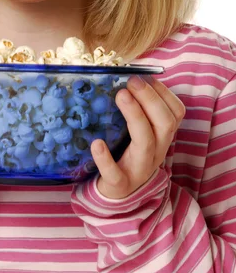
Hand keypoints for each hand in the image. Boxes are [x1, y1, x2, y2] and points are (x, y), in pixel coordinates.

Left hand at [91, 75, 184, 198]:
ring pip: (146, 144)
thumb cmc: (126, 154)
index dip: (163, 93)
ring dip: (135, 117)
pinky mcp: (119, 185)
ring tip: (121, 95)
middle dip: (150, 99)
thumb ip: (136, 109)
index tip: (144, 77)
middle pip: (165, 125)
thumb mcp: (137, 132)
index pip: (175, 113)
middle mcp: (156, 152)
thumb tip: (121, 75)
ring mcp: (139, 169)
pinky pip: (115, 173)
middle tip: (131, 81)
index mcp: (161, 137)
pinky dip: (106, 159)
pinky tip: (96, 143)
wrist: (118, 197)